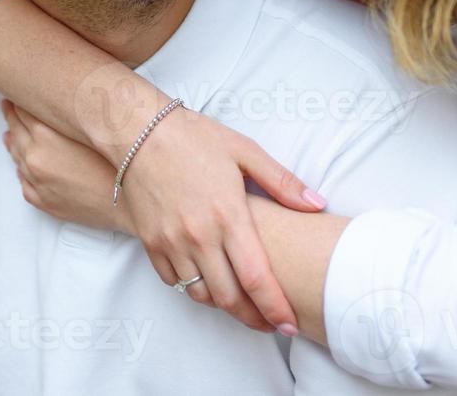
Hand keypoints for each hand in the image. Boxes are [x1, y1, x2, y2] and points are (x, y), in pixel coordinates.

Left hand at [1, 99, 129, 233]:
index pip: (21, 109)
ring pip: (15, 154)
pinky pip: (23, 180)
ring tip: (11, 132)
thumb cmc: (120, 159)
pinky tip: (25, 164)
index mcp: (44, 134)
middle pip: (15, 129)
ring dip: (14, 141)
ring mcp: (36, 181)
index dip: (20, 98)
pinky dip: (23, 169)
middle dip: (12, 116)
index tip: (18, 92)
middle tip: (9, 105)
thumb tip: (58, 99)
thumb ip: (69, 110)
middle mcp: (34, 156)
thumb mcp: (93, 125)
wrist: (131, 201)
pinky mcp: (42, 201)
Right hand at [1, 100, 324, 336]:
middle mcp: (199, 236)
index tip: (289, 325)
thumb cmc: (195, 137)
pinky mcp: (150, 242)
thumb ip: (283, 182)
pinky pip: (173, 281)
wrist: (138, 131)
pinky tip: (207, 281)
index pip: (257, 279)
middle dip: (253, 318)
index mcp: (229, 215)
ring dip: (223, 304)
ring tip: (241, 303)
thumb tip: (317, 204)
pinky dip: (191, 288)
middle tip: (269, 323)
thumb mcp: (245, 151)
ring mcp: (171, 242)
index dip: (275, 308)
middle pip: (229, 298)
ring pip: (200, 294)